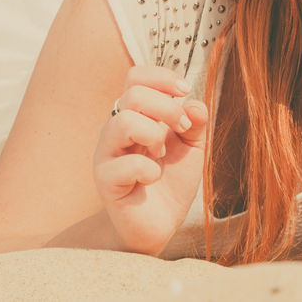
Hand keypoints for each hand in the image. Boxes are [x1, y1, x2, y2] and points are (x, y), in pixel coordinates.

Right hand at [92, 65, 208, 255]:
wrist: (160, 224)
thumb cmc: (171, 182)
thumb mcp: (192, 147)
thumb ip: (196, 121)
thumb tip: (194, 102)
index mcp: (135, 114)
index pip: (136, 77)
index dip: (162, 78)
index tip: (185, 92)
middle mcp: (116, 128)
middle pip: (132, 94)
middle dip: (167, 108)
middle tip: (183, 129)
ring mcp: (107, 153)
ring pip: (124, 121)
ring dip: (154, 135)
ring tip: (162, 154)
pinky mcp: (105, 180)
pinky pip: (126, 163)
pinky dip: (148, 170)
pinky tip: (151, 178)